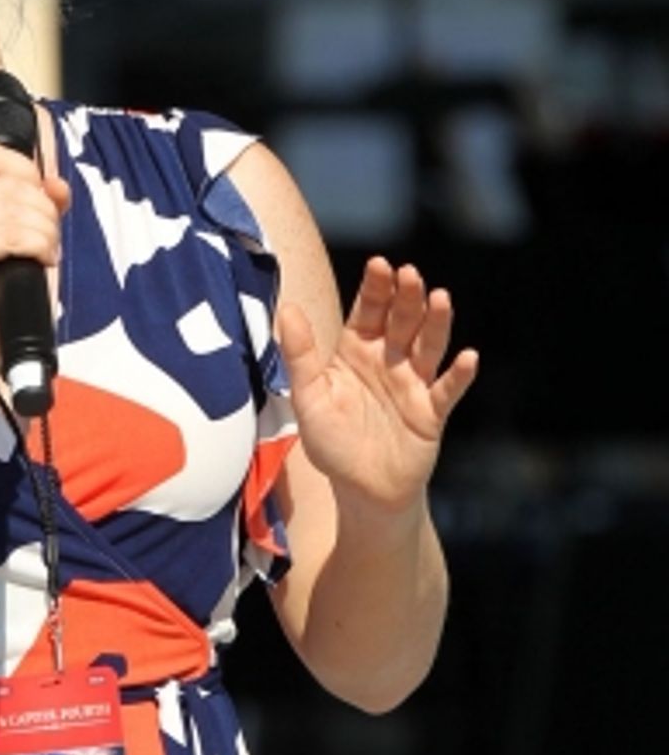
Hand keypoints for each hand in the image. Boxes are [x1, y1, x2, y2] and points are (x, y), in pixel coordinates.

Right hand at [0, 144, 69, 377]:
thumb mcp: (20, 230)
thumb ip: (39, 199)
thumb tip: (57, 184)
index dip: (30, 176)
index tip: (41, 207)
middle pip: (12, 184)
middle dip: (45, 212)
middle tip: (49, 242)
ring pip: (16, 209)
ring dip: (45, 232)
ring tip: (45, 253)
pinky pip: (12, 234)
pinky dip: (37, 246)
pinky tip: (41, 261)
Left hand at [275, 257, 477, 511]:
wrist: (360, 491)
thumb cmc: (332, 443)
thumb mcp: (309, 398)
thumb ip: (300, 355)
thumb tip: (286, 309)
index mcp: (357, 350)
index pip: (368, 311)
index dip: (375, 288)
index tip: (380, 264)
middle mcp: (389, 360)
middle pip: (402, 320)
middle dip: (407, 297)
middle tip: (410, 274)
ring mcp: (413, 384)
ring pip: (428, 346)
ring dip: (437, 323)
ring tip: (441, 298)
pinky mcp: (431, 413)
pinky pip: (447, 391)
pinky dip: (459, 376)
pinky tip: (468, 358)